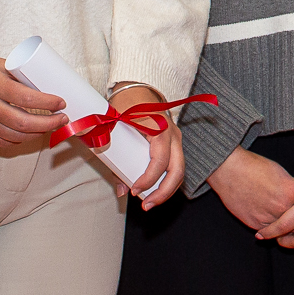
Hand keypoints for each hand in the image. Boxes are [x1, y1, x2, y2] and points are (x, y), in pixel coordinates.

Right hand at [0, 49, 66, 152]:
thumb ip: (17, 76)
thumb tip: (44, 86)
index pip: (28, 98)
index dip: (49, 103)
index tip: (61, 102)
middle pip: (24, 122)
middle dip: (48, 123)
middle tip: (62, 118)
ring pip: (14, 136)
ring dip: (36, 134)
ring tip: (48, 127)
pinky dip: (17, 141)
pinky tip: (27, 135)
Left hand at [107, 84, 183, 207]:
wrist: (138, 89)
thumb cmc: (124, 106)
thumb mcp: (113, 128)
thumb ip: (114, 157)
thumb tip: (120, 188)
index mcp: (158, 127)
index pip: (159, 159)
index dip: (149, 178)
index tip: (134, 190)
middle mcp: (172, 134)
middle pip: (178, 169)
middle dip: (163, 192)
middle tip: (146, 205)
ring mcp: (176, 138)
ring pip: (180, 170)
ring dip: (167, 190)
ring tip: (150, 202)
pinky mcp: (174, 143)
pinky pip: (176, 166)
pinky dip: (168, 181)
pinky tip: (155, 191)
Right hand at [209, 147, 293, 233]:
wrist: (230, 171)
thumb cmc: (256, 167)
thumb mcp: (282, 173)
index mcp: (293, 192)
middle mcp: (284, 207)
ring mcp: (270, 218)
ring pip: (285, 229)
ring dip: (286, 226)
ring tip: (284, 218)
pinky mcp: (256, 224)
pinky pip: (270, 231)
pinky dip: (271, 228)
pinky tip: (270, 219)